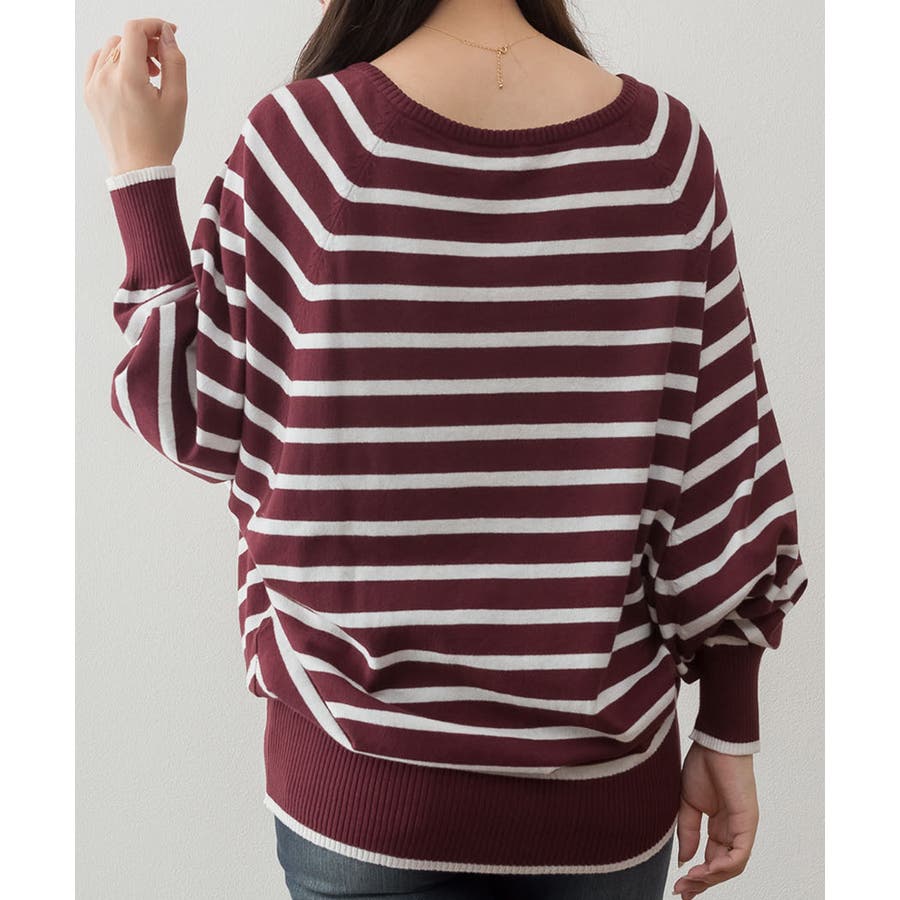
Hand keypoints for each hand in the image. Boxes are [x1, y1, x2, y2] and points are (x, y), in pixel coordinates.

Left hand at [83, 18, 185, 175]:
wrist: (139, 168)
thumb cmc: (160, 139)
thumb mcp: (178, 100)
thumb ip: (174, 61)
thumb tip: (167, 35)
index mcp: (128, 78)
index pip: (135, 30)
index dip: (154, 25)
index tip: (169, 32)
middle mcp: (106, 78)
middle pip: (124, 39)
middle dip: (146, 42)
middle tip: (163, 62)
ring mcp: (94, 85)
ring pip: (110, 49)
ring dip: (131, 53)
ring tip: (149, 75)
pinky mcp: (89, 94)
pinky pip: (97, 63)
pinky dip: (114, 62)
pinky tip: (130, 78)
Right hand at [673, 742, 758, 898]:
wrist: (713, 743)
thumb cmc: (702, 765)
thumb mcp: (687, 803)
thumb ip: (688, 832)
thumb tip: (684, 859)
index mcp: (720, 825)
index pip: (711, 859)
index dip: (696, 875)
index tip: (679, 885)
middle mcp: (733, 830)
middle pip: (721, 867)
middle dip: (701, 882)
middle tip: (682, 891)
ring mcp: (742, 827)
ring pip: (731, 865)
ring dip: (710, 877)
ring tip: (690, 881)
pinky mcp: (747, 822)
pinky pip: (739, 853)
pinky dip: (723, 865)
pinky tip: (705, 869)